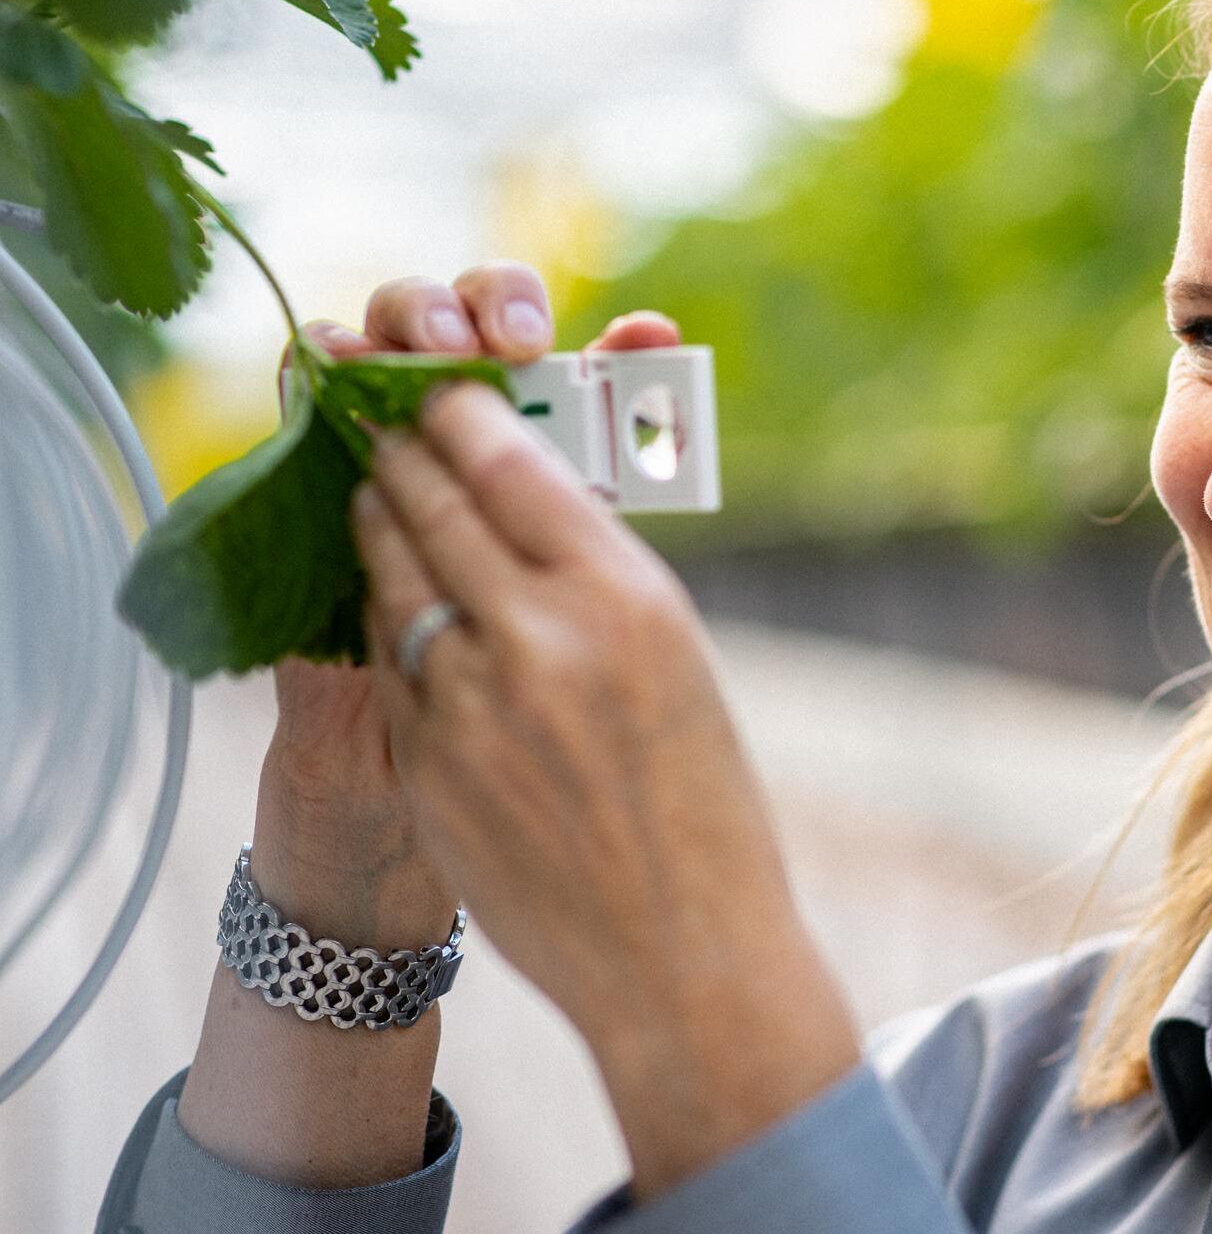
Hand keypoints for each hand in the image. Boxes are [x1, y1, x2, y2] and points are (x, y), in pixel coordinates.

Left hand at [348, 372, 861, 1196]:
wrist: (681, 954)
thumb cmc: (706, 808)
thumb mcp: (680, 664)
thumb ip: (602, 584)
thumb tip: (531, 508)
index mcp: (629, 598)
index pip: (512, 464)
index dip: (462, 413)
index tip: (443, 389)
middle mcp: (542, 637)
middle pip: (434, 504)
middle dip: (400, 453)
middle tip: (383, 424)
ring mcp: (470, 703)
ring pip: (393, 575)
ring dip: (377, 522)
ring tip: (373, 493)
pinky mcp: (427, 763)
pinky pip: (390, 661)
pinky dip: (386, 615)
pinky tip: (390, 599)